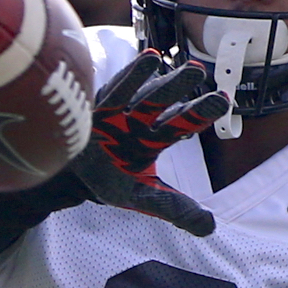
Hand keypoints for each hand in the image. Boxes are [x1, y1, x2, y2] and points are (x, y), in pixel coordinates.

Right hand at [65, 50, 227, 236]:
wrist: (65, 175)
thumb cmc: (108, 178)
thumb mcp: (142, 197)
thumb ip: (175, 208)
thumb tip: (210, 227)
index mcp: (153, 138)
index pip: (181, 122)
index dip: (200, 111)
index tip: (222, 99)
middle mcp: (139, 119)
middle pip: (164, 102)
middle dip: (181, 87)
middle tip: (200, 72)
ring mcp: (117, 110)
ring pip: (142, 92)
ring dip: (162, 78)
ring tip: (179, 65)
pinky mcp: (94, 108)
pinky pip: (114, 90)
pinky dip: (131, 77)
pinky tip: (150, 60)